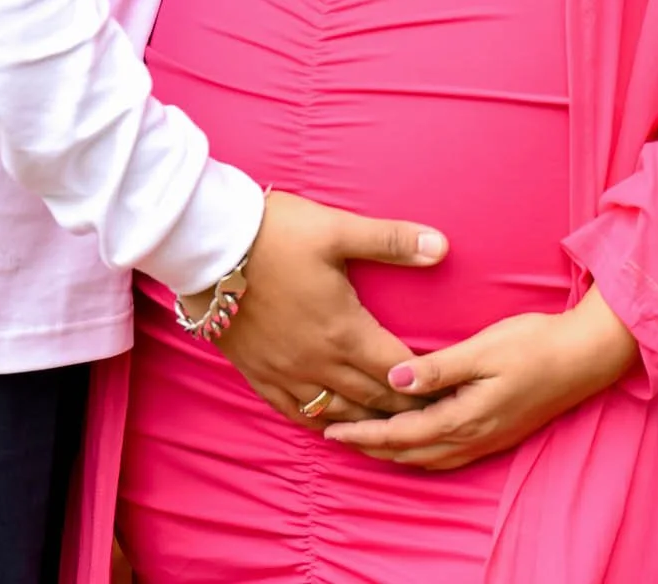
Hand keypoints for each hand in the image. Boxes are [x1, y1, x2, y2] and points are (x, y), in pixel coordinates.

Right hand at [195, 190, 447, 426]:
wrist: (209, 246)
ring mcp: (287, 373)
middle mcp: (319, 362)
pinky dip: (321, 423)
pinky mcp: (259, 374)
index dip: (427, 385)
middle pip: (373, 399)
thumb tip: (442, 246)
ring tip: (391, 427)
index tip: (448, 393)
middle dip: (404, 409)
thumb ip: (391, 241)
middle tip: (430, 418)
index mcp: (345, 330)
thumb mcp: (337, 229)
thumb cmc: (276, 233)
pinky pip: (296, 413)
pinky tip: (332, 424)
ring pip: (337, 413)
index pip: (398, 372)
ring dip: (367, 422)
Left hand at [322, 287, 639, 470]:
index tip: (331, 428)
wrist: (584, 357)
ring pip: (428, 458)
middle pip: (410, 453)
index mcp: (465, 418)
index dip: (364, 434)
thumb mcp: (483, 349)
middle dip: (370, 448)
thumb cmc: (534, 344)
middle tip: (334, 435)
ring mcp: (487, 439)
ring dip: (393, 453)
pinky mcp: (497, 432)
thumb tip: (392, 382)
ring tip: (364, 441)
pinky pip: (447, 455)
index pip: (401, 435)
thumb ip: (438, 369)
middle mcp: (473, 437)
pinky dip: (420, 452)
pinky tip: (413, 442)